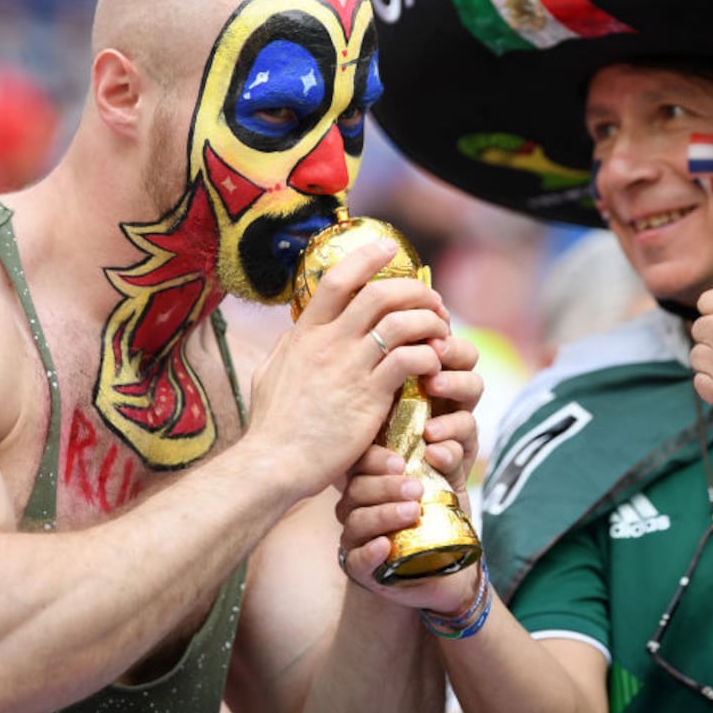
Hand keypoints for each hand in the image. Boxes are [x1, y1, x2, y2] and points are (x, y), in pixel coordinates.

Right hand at [245, 239, 452, 498]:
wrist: (272, 464)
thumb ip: (288, 349)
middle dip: (414, 291)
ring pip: (400, 323)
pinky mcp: (369, 397)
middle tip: (433, 301)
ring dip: (429, 321)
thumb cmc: (272, 427)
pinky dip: (427, 355)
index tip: (389, 249)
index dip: (366, 257)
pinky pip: (408, 361)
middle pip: (379, 294)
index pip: (337, 279)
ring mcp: (349, 368)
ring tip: (442, 332)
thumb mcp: (270, 375)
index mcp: (304, 334)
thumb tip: (296, 331)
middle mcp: (328, 343)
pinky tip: (433, 364)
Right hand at [333, 402, 481, 614]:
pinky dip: (369, 552)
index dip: (376, 459)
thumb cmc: (445, 512)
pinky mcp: (362, 569)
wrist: (452, 564)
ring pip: (356, 521)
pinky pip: (355, 560)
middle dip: (386, 487)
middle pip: (356, 489)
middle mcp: (358, 504)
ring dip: (383, 514)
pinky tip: (385, 546)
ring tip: (413, 512)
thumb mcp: (456, 476)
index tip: (401, 463)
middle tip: (416, 489)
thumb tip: (437, 447)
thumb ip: (453, 452)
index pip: (361, 460)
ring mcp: (357, 537)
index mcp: (374, 476)